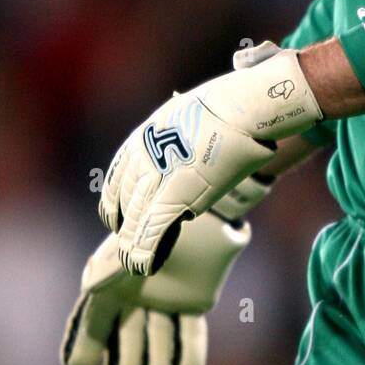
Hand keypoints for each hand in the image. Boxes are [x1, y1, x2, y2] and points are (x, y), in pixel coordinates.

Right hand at [61, 208, 255, 364]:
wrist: (201, 202)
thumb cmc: (159, 217)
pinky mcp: (194, 302)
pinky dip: (190, 358)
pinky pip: (191, 339)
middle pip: (126, 346)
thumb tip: (90, 287)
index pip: (92, 323)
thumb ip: (111, 262)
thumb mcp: (130, 238)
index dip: (85, 347)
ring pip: (158, 349)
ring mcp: (165, 303)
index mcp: (112, 284)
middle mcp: (136, 298)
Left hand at [99, 42, 321, 275]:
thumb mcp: (188, 110)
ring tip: (133, 262)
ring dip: (133, 243)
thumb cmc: (231, 101)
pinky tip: (143, 263)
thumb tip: (188, 133)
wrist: (247, 106)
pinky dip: (146, 249)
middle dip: (125, 224)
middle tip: (126, 245)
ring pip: (135, 218)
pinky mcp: (177, 194)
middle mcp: (143, 155)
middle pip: (124, 199)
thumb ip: (179, 129)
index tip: (118, 216)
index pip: (118, 176)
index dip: (117, 201)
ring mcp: (158, 174)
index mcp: (145, 135)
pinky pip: (153, 228)